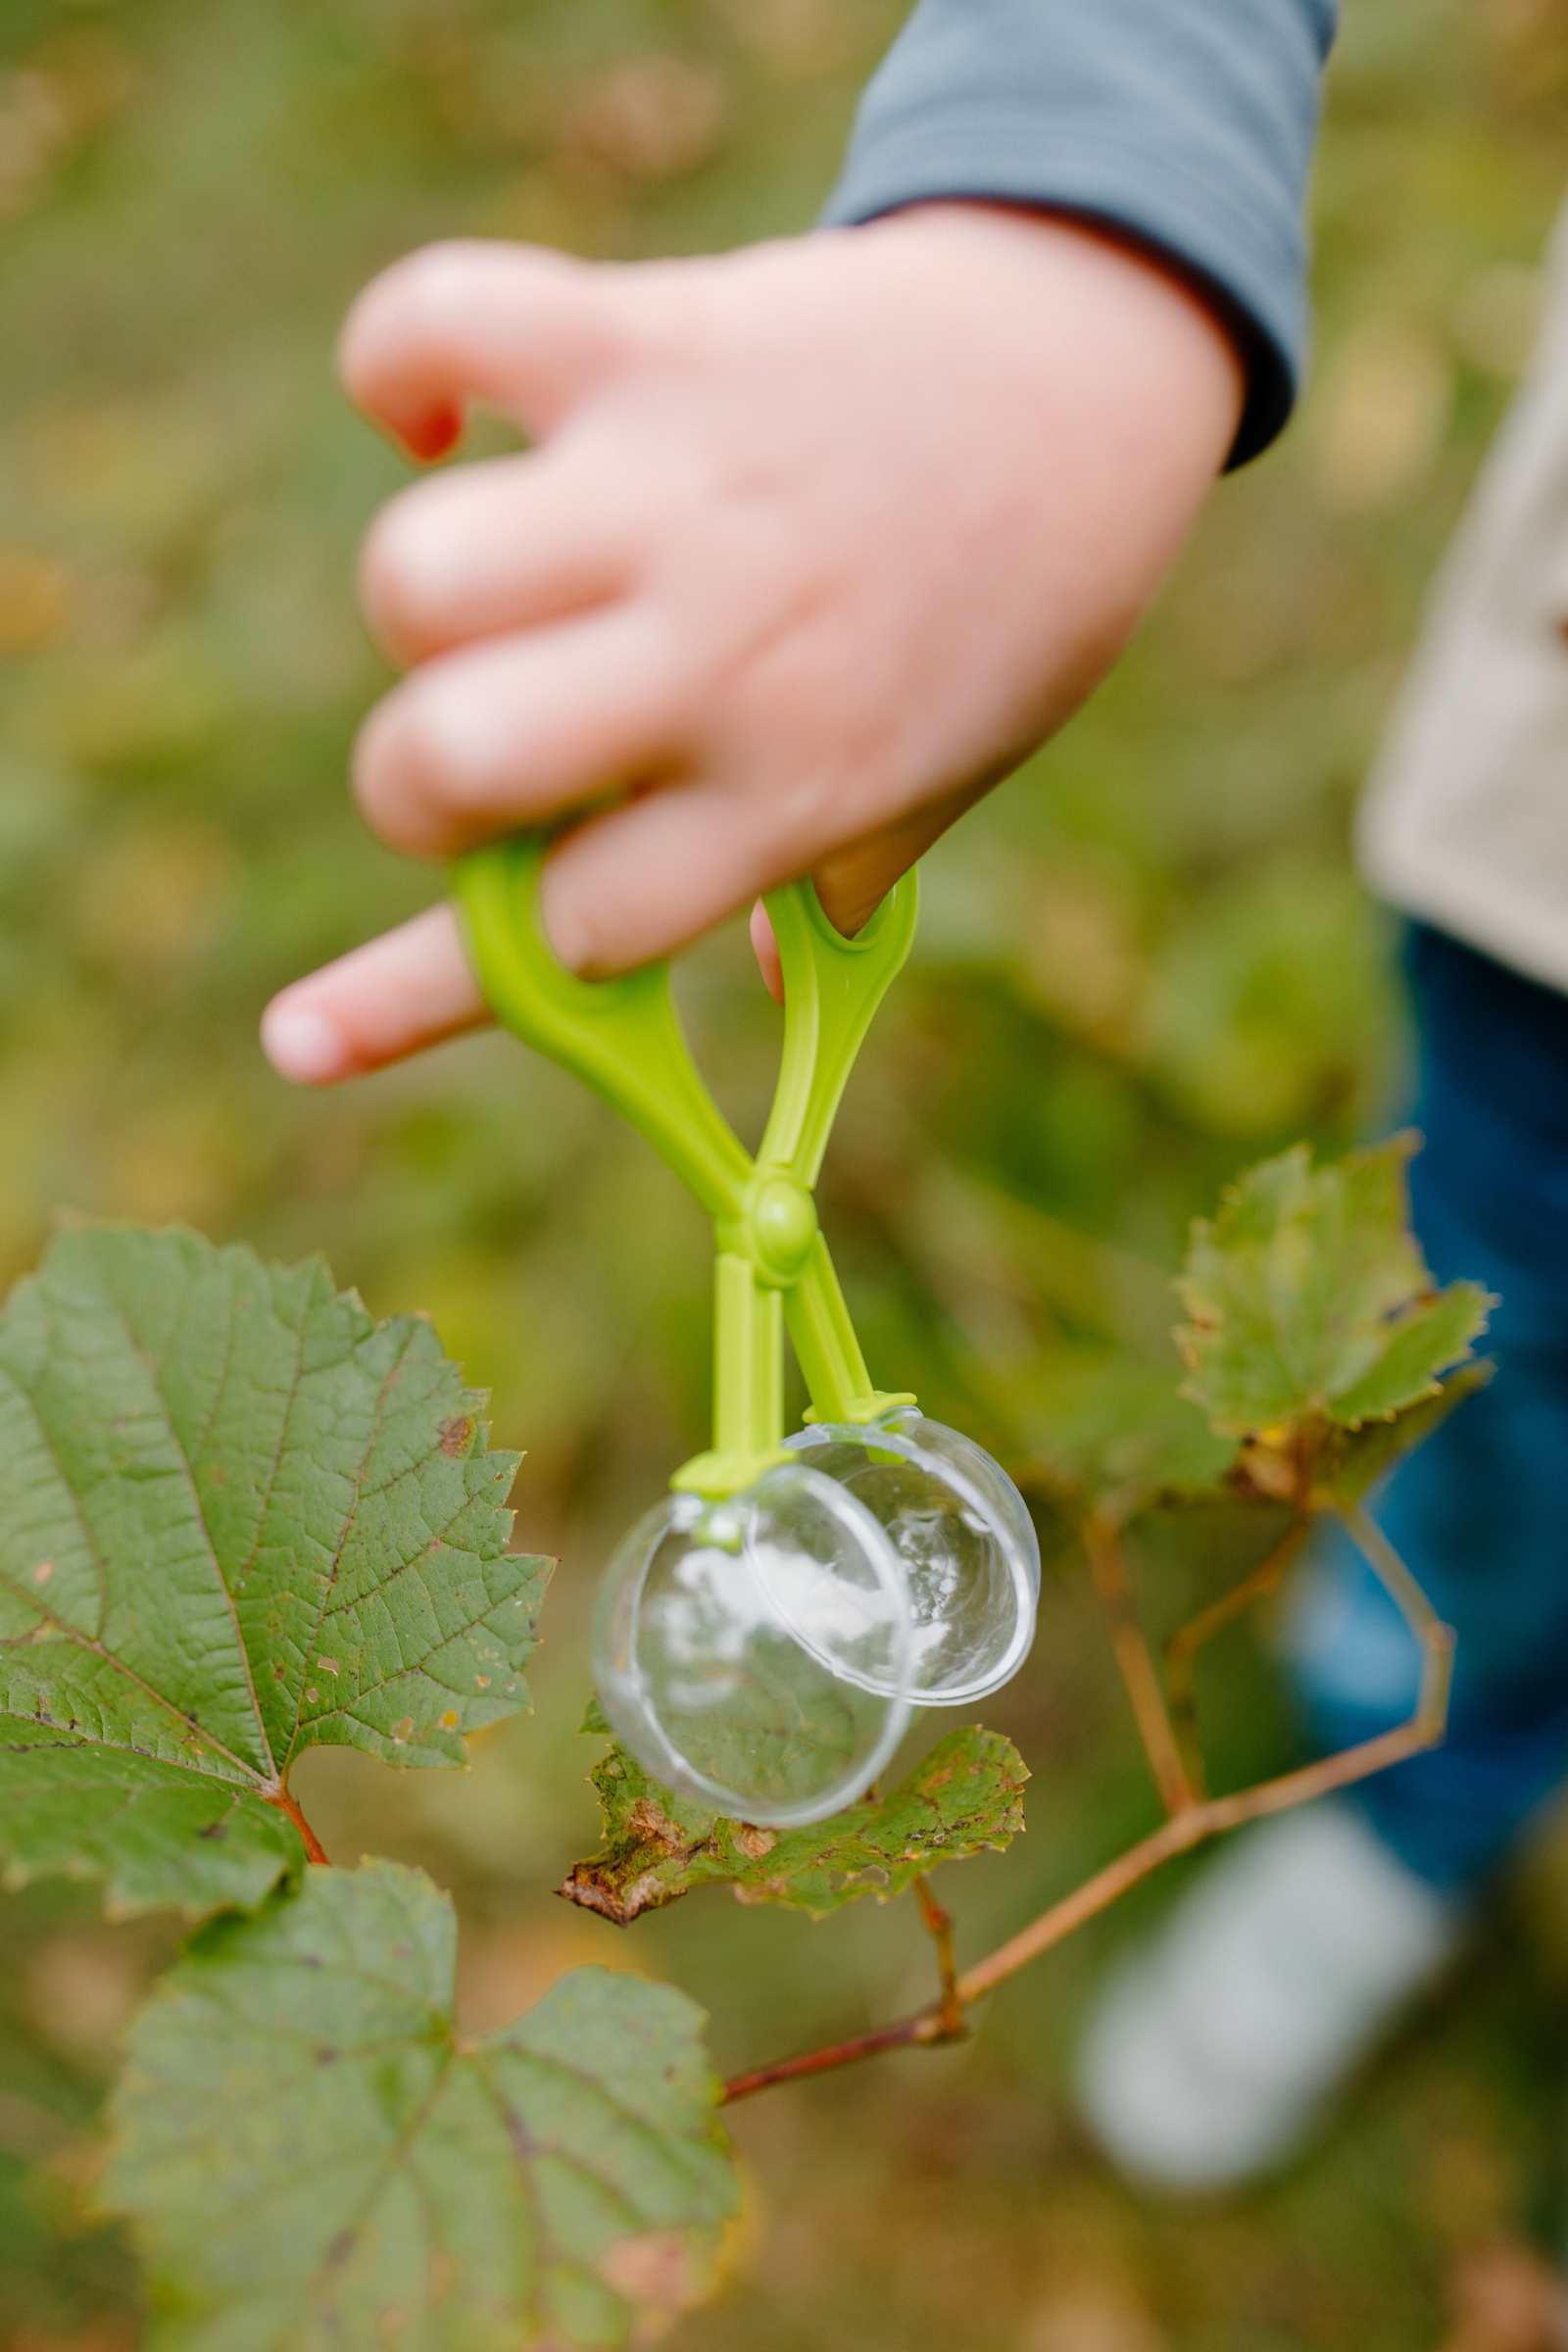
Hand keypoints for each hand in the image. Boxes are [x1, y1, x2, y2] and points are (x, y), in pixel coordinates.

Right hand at [261, 205, 1240, 1080]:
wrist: (1092, 370)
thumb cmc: (1008, 603)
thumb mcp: (942, 777)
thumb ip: (825, 878)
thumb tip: (745, 984)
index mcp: (791, 792)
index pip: (567, 935)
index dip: (430, 989)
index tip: (302, 1044)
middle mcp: (726, 658)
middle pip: (446, 765)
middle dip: (412, 788)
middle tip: (476, 751)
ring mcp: (679, 498)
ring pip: (417, 580)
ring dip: (417, 607)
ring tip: (494, 585)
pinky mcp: (644, 340)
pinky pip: (436, 326)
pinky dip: (394, 364)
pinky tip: (431, 409)